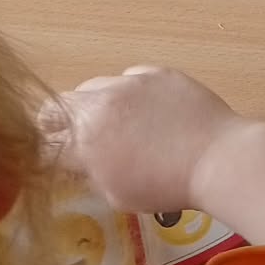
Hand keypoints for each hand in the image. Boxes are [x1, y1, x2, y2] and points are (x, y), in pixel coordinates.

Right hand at [48, 66, 247, 215]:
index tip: (56, 153)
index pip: (47, 136)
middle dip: (65, 120)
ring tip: (120, 122)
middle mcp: (102, 102)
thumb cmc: (164, 186)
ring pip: (97, 85)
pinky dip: (131, 92)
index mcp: (85, 137)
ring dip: (98, 103)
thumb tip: (78, 160)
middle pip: (64, 103)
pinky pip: (132, 78)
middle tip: (83, 137)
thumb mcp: (115, 192)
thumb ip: (89, 170)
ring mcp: (132, 83)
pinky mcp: (159, 73)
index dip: (47, 146)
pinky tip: (149, 110)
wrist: (217, 158)